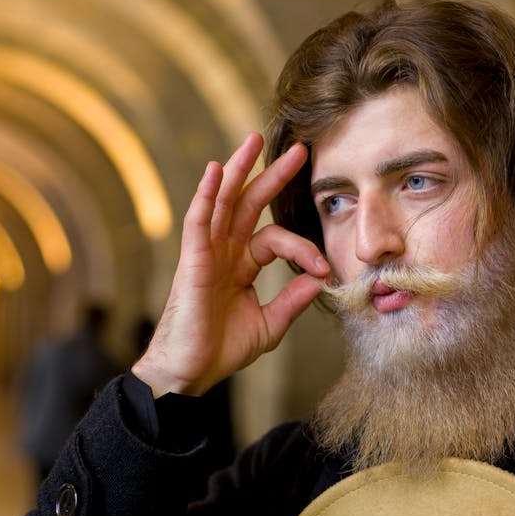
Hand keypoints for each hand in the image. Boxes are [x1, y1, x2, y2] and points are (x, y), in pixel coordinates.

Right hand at [132, 135, 328, 396]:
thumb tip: (320, 279)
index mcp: (240, 266)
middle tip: (298, 150)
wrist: (190, 374)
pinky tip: (217, 171)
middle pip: (248, 204)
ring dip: (239, 170)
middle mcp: (223, 253)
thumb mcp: (269, 326)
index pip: (275, 239)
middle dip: (272, 176)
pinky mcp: (191, 262)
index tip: (324, 268)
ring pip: (222, 203)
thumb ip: (292, 301)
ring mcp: (205, 254)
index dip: (302, 249)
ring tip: (254, 141)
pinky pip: (198, 222)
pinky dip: (206, 195)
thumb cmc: (220, 350)